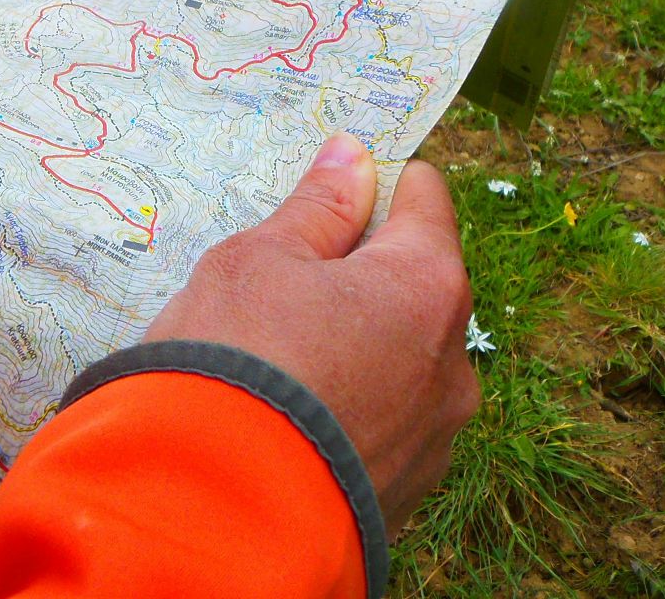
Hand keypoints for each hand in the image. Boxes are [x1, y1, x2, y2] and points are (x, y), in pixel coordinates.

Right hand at [145, 134, 480, 528]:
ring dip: (355, 350)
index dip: (373, 188)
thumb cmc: (233, 362)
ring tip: (276, 366)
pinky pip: (384, 427)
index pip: (424, 199)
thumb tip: (352, 154)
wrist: (212, 510)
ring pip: (401, 362)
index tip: (327, 197)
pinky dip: (348, 413)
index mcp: (425, 285)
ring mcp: (435, 434)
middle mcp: (451, 360)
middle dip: (358, 278)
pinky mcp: (408, 491)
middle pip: (414, 287)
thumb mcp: (258, 260)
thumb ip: (317, 207)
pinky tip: (288, 421)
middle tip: (278, 289)